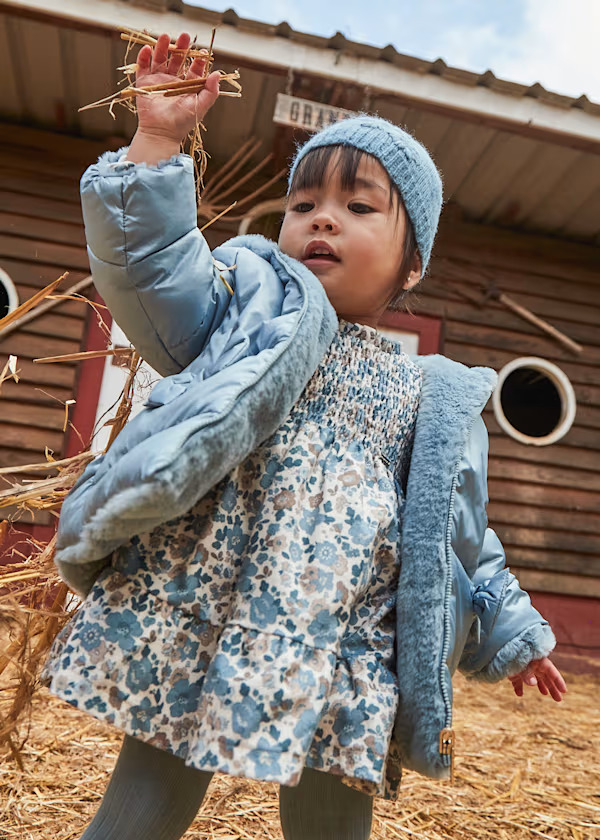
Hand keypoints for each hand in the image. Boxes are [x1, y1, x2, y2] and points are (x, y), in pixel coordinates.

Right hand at [129, 31, 219, 154]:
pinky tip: (148, 49)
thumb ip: (211, 92)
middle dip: (181, 47)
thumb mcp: (200, 107)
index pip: (194, 68)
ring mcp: (158, 81)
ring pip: (160, 59)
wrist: (161, 133)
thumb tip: (217, 74)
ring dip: (162, 47)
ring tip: (165, 36)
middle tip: (185, 35)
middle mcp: (173, 81)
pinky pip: (143, 66)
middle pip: (177, 59)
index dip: (198, 59)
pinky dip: (144, 57)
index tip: (202, 52)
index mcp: (187, 86)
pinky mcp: (144, 83)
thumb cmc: (182, 123)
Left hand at [508, 657, 566, 701]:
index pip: (550, 671)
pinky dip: (518, 687)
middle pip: (544, 676)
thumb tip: (533, 684)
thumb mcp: (521, 663)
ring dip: (540, 686)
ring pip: (534, 679)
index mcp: (537, 660)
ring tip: (545, 694)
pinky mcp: (513, 672)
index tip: (564, 690)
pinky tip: (519, 694)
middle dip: (552, 687)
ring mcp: (522, 668)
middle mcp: (532, 664)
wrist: (497, 648)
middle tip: (559, 699)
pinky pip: (517, 681)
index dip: (558, 681)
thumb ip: (527, 673)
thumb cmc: (512, 653)